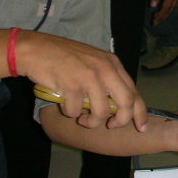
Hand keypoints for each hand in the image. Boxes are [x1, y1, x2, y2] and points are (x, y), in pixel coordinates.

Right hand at [17, 31, 146, 130]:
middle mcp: (105, 69)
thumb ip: (107, 78)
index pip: (134, 91)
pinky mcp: (72, 86)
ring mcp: (89, 77)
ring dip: (91, 122)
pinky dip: (70, 113)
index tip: (141, 127)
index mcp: (112, 63)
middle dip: (120, 121)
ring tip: (81, 118)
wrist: (36, 49)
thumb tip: (119, 105)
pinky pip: (76, 112)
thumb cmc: (63, 57)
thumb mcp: (93, 61)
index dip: (140, 112)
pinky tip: (64, 104)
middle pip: (126, 103)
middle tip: (109, 126)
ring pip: (101, 112)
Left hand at [150, 0, 177, 24]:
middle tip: (156, 20)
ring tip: (162, 14)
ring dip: (168, 10)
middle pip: (171, 8)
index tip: (154, 22)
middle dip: (164, 16)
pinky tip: (169, 3)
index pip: (165, 8)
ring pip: (176, 4)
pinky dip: (172, 4)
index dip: (160, 16)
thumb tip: (153, 5)